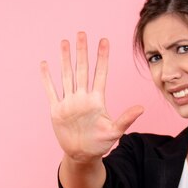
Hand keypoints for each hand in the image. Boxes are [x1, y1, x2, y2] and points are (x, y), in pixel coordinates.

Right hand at [40, 32, 143, 162]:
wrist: (82, 154)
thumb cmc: (100, 144)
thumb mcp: (115, 132)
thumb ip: (126, 119)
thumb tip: (142, 108)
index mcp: (97, 100)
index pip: (100, 73)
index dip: (102, 57)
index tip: (104, 40)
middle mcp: (82, 97)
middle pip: (82, 69)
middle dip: (82, 51)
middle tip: (82, 33)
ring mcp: (69, 102)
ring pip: (67, 75)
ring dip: (65, 59)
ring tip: (65, 42)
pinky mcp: (57, 110)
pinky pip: (51, 91)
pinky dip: (47, 78)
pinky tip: (45, 64)